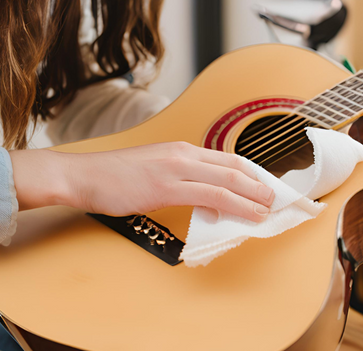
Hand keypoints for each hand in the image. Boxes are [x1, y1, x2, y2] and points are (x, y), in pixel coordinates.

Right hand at [10, 142, 274, 222]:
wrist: (84, 175)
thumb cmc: (115, 176)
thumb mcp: (154, 170)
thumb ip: (181, 181)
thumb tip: (205, 200)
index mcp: (182, 149)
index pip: (227, 158)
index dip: (251, 172)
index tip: (266, 185)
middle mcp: (184, 154)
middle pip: (234, 166)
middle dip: (260, 183)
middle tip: (278, 197)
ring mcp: (176, 168)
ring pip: (228, 179)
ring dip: (254, 195)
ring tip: (271, 207)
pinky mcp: (167, 186)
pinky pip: (211, 195)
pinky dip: (235, 204)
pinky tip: (246, 214)